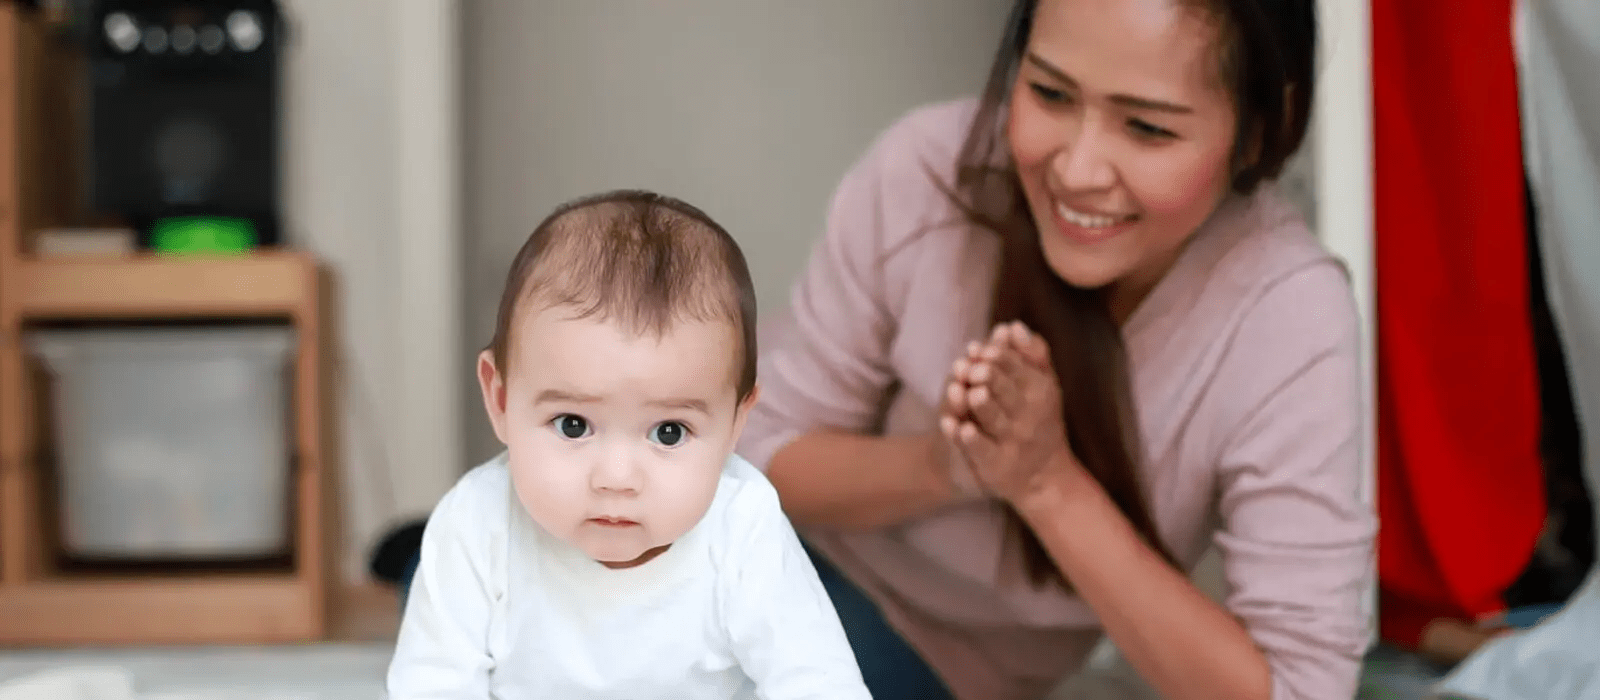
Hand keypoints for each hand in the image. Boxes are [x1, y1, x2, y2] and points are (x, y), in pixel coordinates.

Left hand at [940, 322, 1076, 503]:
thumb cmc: (1040, 419)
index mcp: (1039, 392)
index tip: (983, 349)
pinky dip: (969, 439)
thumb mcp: (1044, 385)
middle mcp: (1028, 417)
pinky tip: (957, 426)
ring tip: (968, 392)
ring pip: (993, 420)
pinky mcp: (996, 466)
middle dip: (989, 378)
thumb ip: (1032, 354)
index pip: (1017, 369)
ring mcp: (1012, 443)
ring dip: (981, 405)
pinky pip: (981, 450)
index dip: (999, 358)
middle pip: (1005, 392)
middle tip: (974, 368)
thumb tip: (1012, 326)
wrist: (1044, 476)